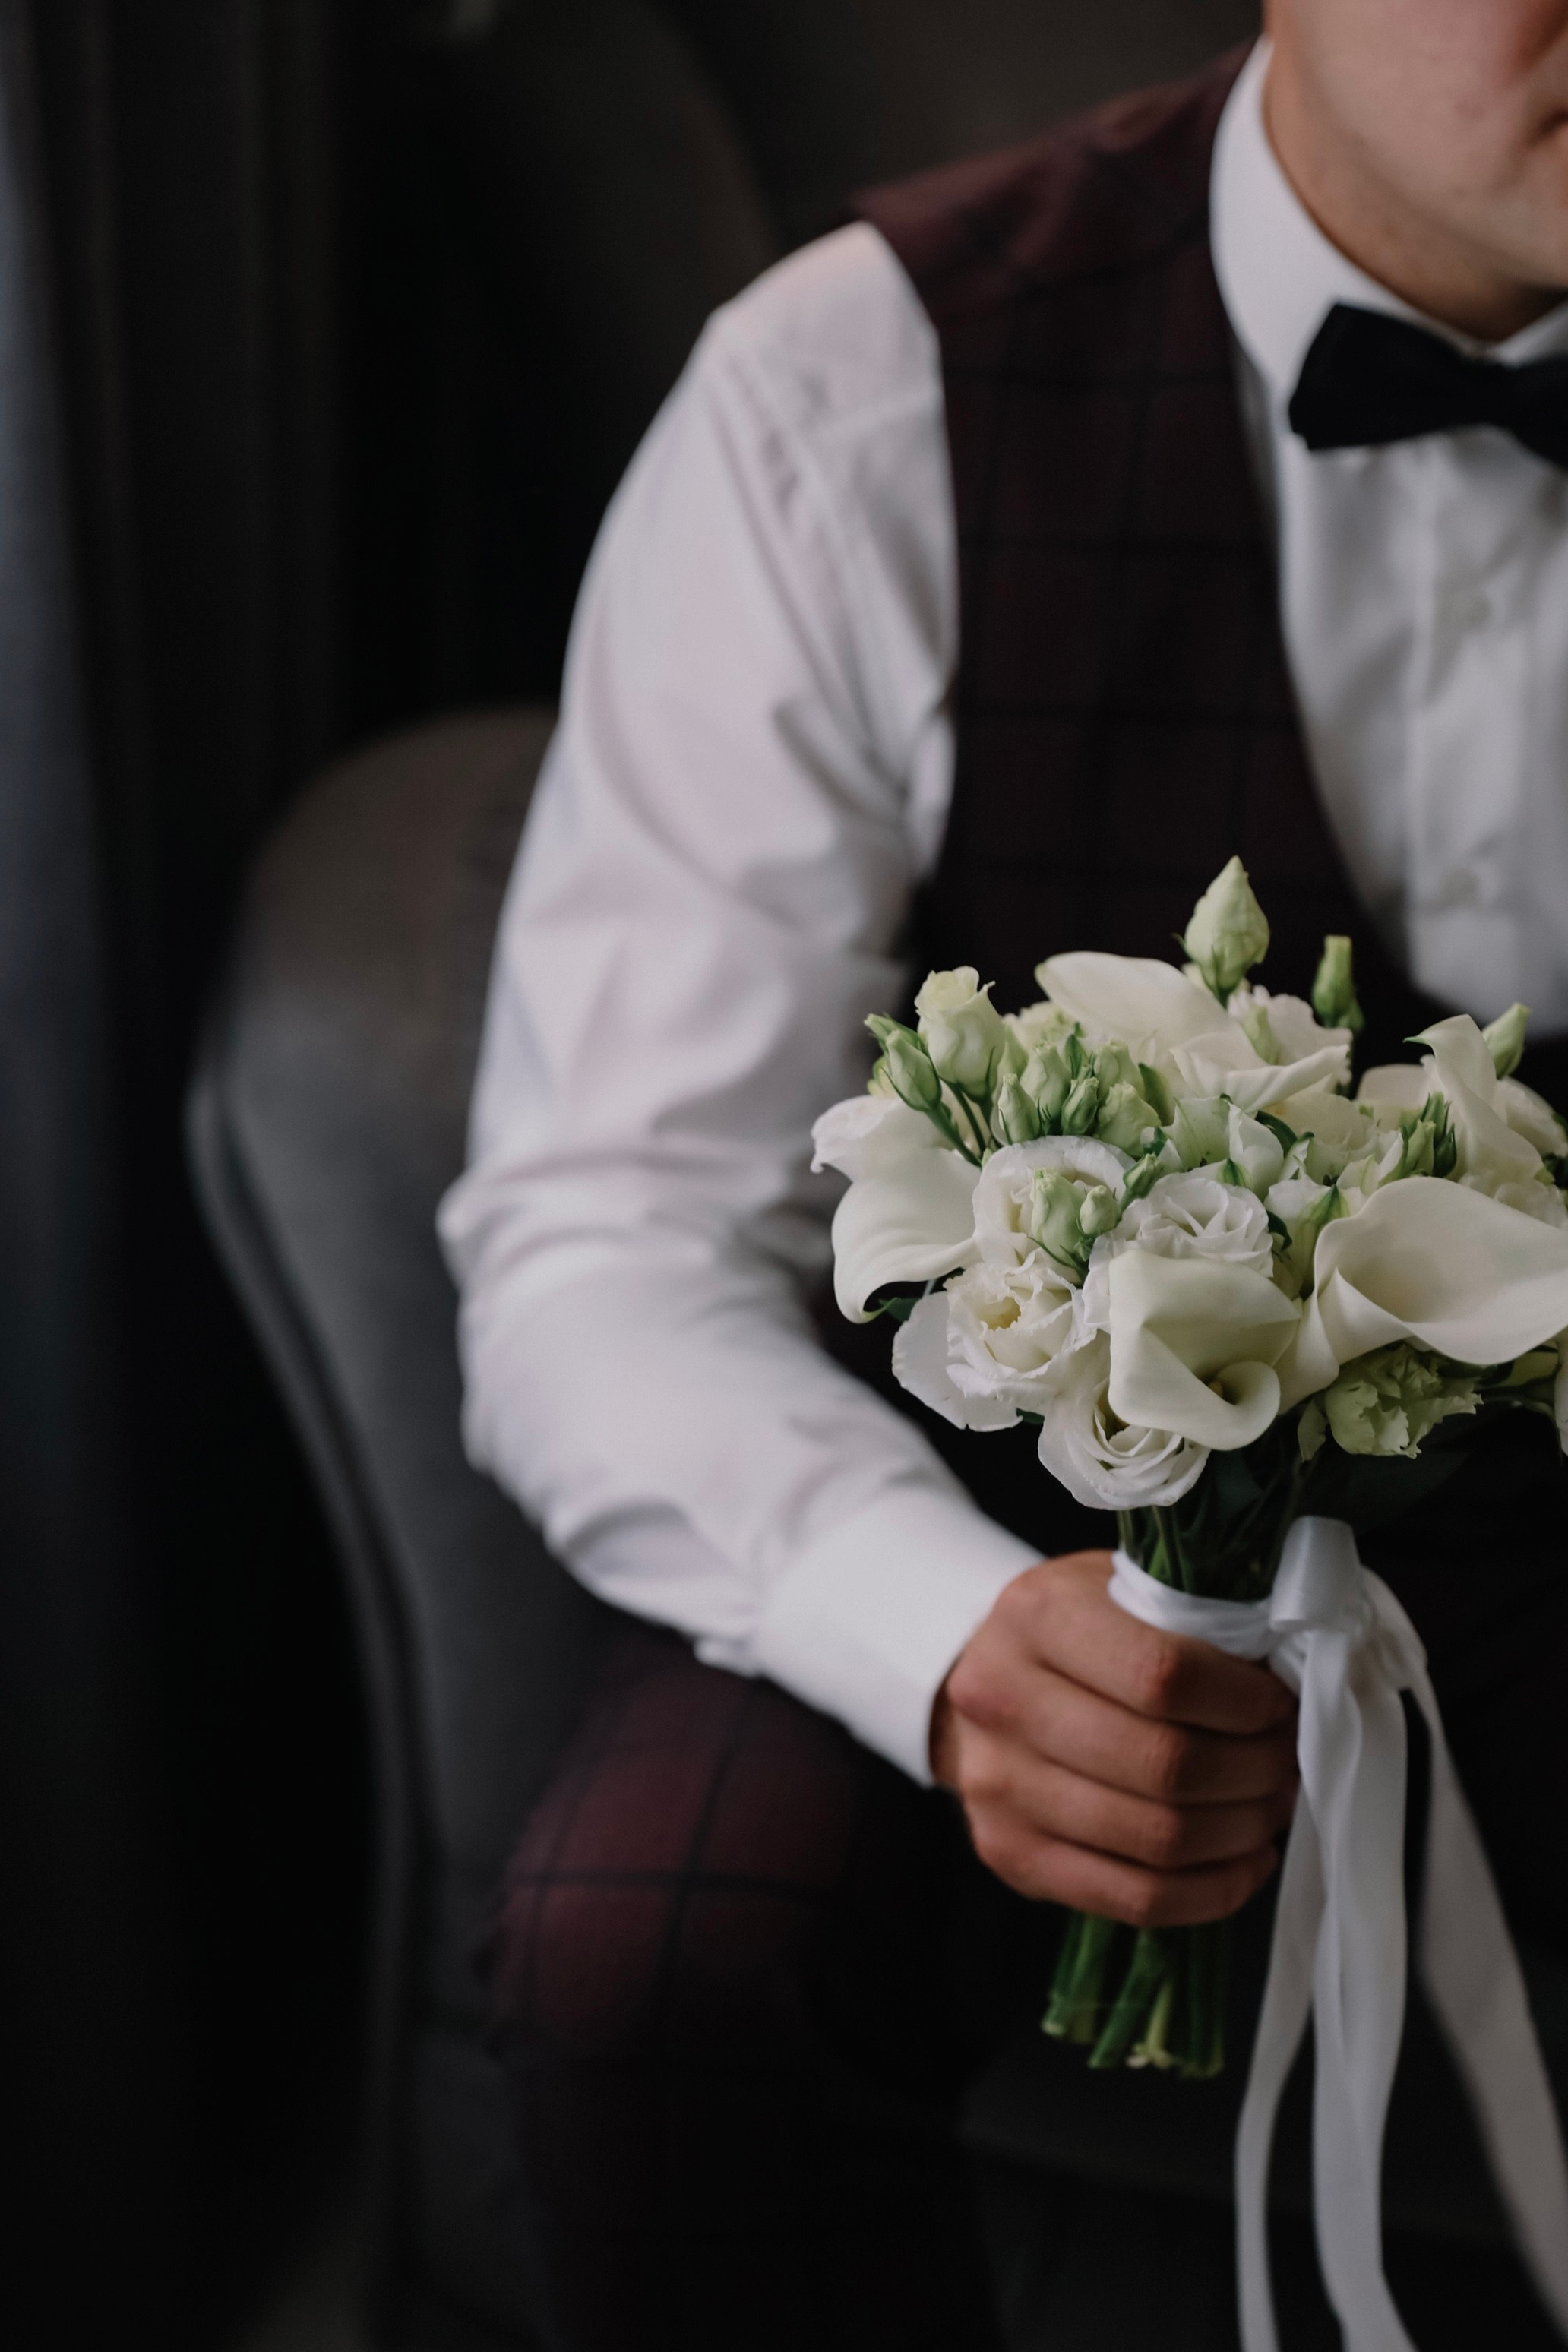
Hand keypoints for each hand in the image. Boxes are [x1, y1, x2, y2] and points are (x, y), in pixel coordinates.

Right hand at [930, 1551, 1296, 1926]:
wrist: (985, 1684)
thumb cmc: (1079, 1631)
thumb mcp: (1121, 1590)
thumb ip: (1192, 1623)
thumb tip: (1293, 1683)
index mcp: (1036, 1617)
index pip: (1163, 1676)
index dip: (1243, 1702)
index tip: (1279, 1705)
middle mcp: (1002, 1700)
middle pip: (1164, 1766)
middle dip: (1253, 1770)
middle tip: (1287, 1760)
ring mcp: (999, 1786)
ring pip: (1156, 1839)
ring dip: (1241, 1830)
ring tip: (1270, 1804)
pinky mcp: (1010, 1854)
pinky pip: (1135, 1898)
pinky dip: (1211, 1891)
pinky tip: (1245, 1860)